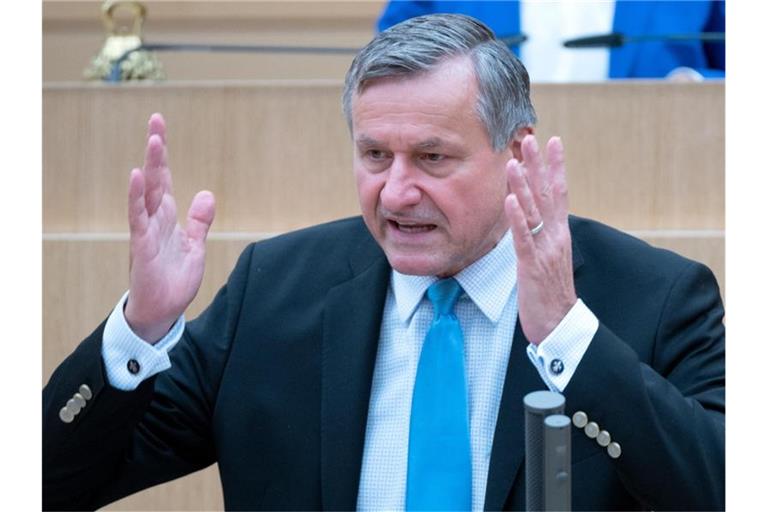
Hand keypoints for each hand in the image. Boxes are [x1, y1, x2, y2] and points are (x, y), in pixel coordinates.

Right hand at [124, 113, 215, 342]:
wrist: (162, 311)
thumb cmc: (173, 280)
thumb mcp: (194, 246)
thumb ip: (199, 221)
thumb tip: (206, 193)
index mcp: (167, 218)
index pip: (165, 180)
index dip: (163, 156)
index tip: (159, 128)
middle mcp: (154, 219)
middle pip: (155, 177)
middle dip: (156, 150)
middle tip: (156, 120)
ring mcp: (146, 230)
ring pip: (147, 192)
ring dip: (150, 166)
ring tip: (154, 139)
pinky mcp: (141, 245)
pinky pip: (137, 217)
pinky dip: (137, 197)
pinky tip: (136, 176)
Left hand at [504, 135, 575, 344]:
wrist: (559, 325)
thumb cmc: (550, 292)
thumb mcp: (547, 258)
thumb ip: (542, 235)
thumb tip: (531, 215)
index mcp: (559, 233)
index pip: (559, 192)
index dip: (556, 166)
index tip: (553, 140)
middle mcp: (555, 236)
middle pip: (548, 193)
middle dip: (539, 164)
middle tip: (532, 137)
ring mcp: (545, 250)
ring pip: (534, 211)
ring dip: (523, 184)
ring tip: (514, 160)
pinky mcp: (531, 265)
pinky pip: (524, 237)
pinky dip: (516, 217)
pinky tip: (510, 199)